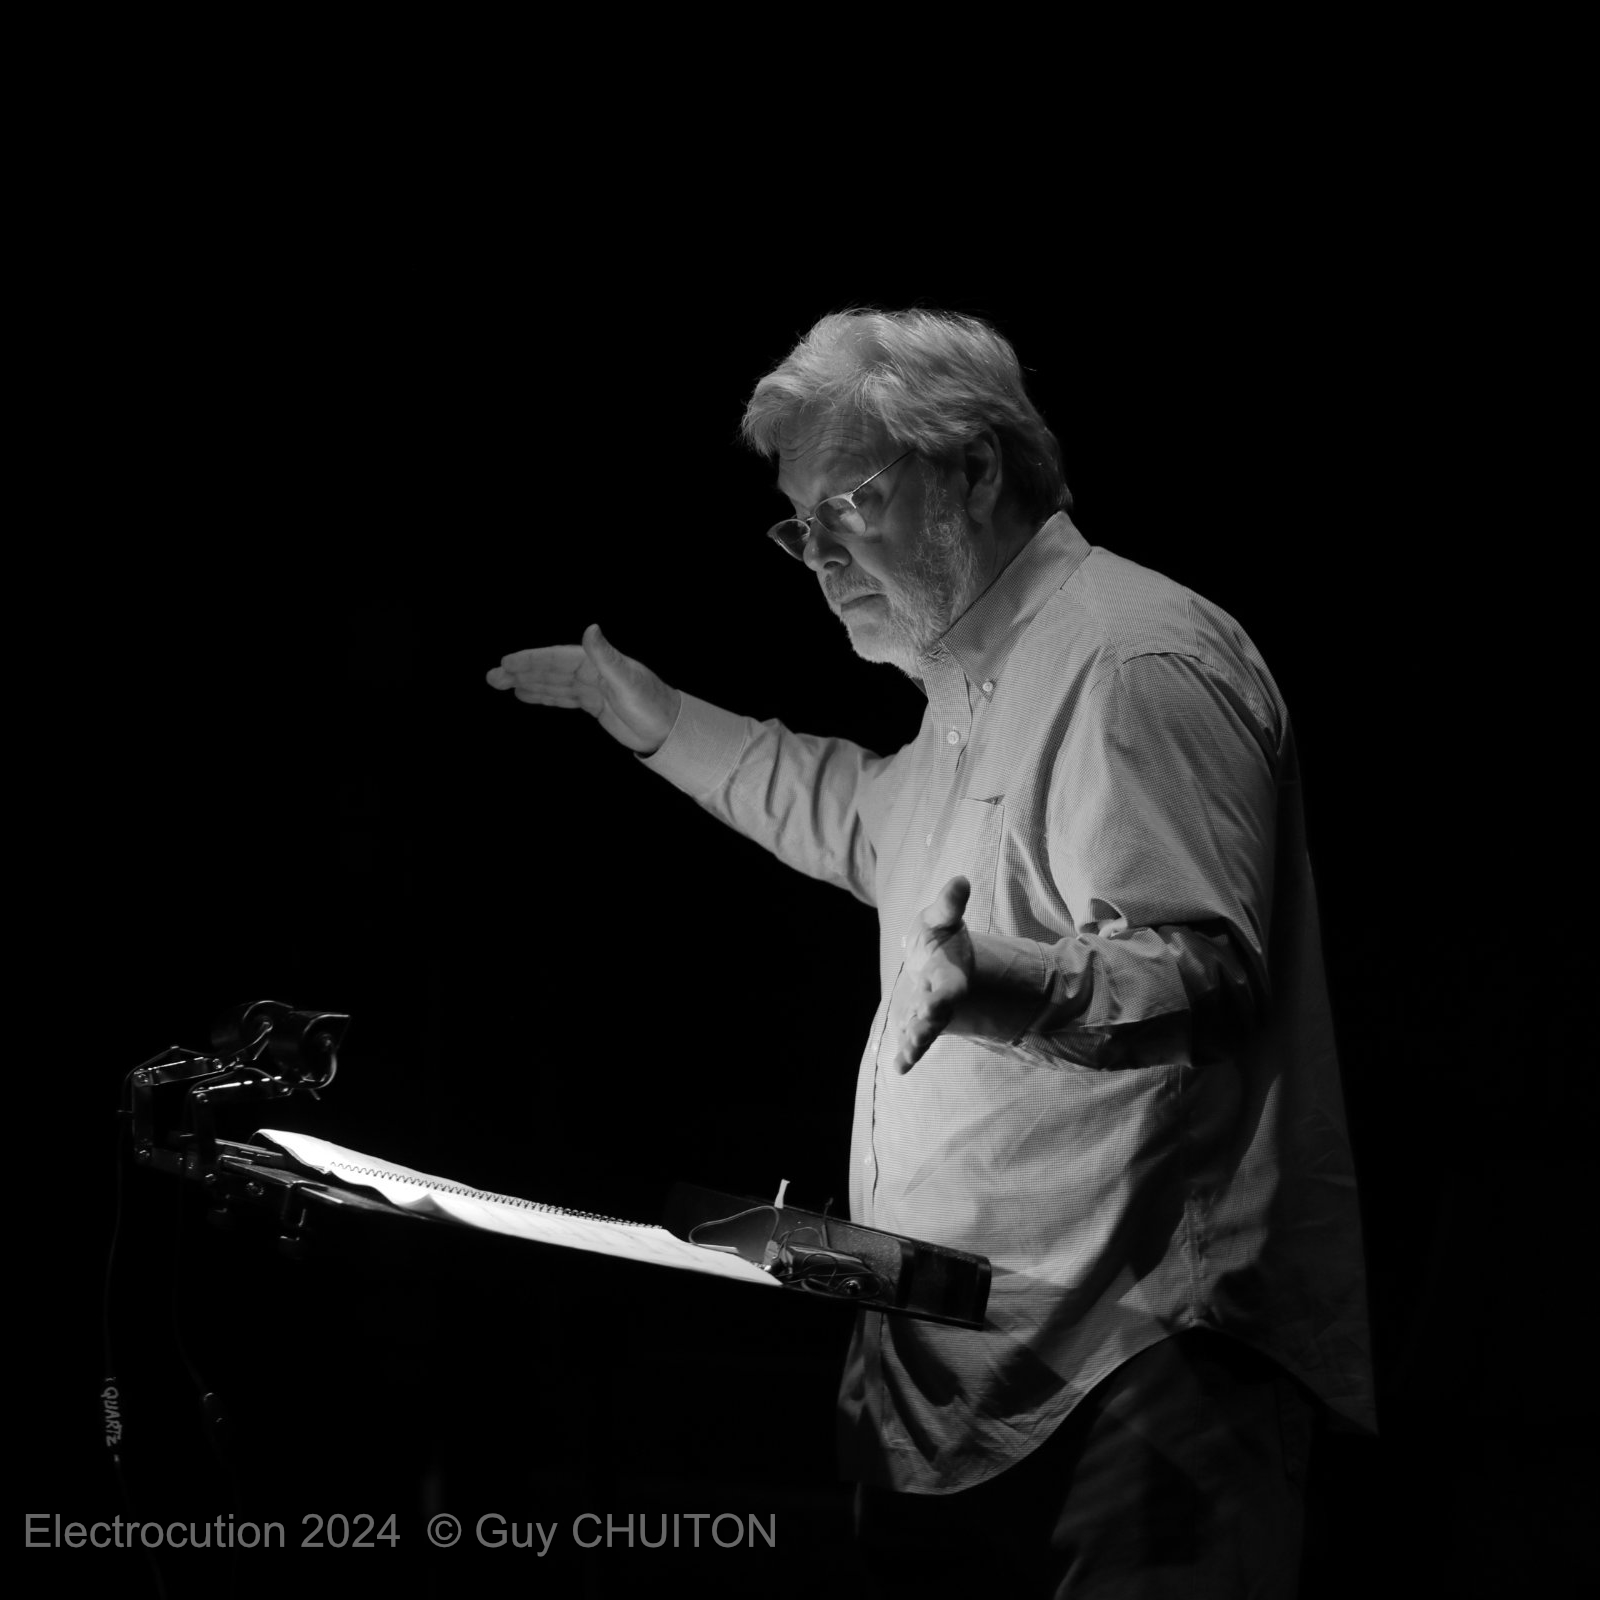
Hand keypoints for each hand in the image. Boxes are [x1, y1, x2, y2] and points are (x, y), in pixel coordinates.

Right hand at [486, 624, 680, 754]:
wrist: (669, 729)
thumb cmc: (652, 704)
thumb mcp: (628, 680)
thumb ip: (606, 656)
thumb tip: (590, 628)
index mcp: (597, 663)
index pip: (556, 658)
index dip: (531, 660)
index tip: (506, 663)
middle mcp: (592, 672)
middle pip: (549, 670)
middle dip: (520, 672)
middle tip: (491, 677)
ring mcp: (591, 688)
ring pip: (551, 683)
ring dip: (525, 682)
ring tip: (498, 684)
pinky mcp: (594, 704)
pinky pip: (561, 697)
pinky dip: (542, 694)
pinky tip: (524, 694)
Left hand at [892, 876, 973, 1072]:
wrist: (933, 957)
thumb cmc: (938, 936)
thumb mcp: (940, 917)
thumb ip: (949, 903)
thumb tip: (960, 879)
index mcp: (950, 974)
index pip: (950, 987)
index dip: (944, 996)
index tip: (935, 1003)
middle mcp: (942, 998)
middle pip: (938, 1015)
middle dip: (929, 1023)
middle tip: (919, 1029)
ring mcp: (928, 1013)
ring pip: (925, 1031)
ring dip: (918, 1043)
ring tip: (907, 1055)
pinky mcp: (915, 1022)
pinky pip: (912, 1041)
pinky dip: (907, 1055)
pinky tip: (899, 1068)